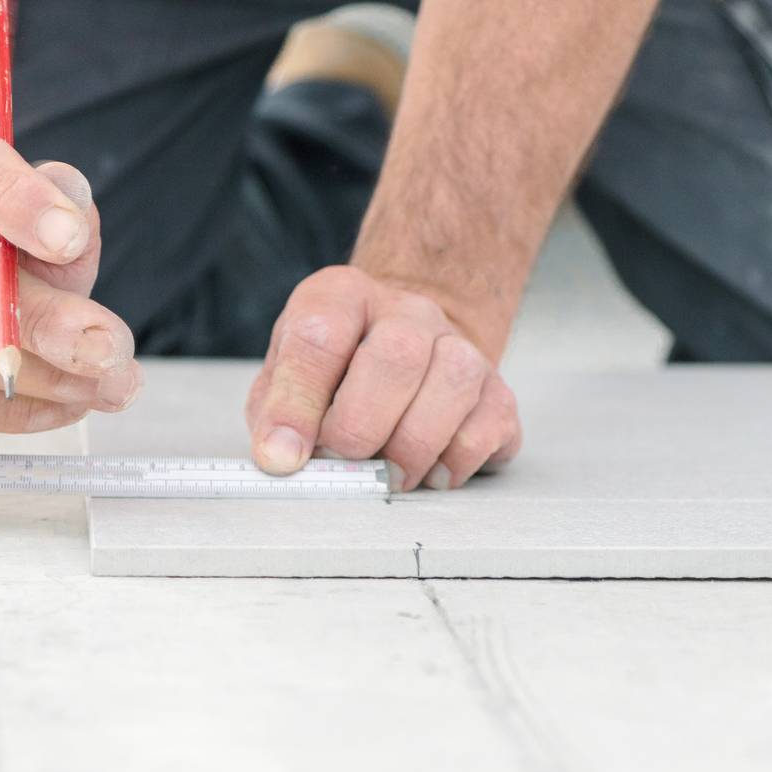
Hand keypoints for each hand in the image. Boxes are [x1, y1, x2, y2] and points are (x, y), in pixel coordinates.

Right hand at [0, 126, 140, 431]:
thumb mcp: (37, 195)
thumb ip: (64, 204)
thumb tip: (72, 237)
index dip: (19, 203)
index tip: (73, 240)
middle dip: (48, 323)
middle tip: (113, 347)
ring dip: (46, 379)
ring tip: (112, 385)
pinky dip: (17, 414)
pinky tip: (67, 404)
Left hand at [246, 266, 520, 490]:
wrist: (406, 350)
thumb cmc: (336, 372)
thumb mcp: (285, 377)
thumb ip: (276, 413)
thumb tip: (280, 457)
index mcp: (341, 297)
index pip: (319, 336)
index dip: (296, 405)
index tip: (284, 457)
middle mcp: (406, 311)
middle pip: (398, 356)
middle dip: (360, 428)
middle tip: (341, 461)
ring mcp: (459, 345)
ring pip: (453, 384)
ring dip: (411, 448)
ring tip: (385, 474)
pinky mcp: (496, 389)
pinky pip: (485, 427)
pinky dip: (453, 463)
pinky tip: (427, 471)